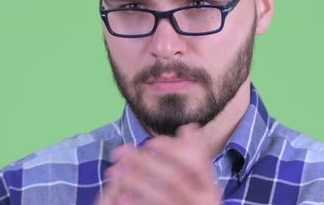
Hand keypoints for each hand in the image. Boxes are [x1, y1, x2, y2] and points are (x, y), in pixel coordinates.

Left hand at [96, 124, 220, 204]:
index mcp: (209, 187)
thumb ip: (196, 157)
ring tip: (114, 172)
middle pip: (173, 179)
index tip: (150, 143)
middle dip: (146, 164)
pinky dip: (136, 204)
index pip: (194, 164)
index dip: (172, 151)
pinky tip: (120, 197)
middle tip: (121, 152)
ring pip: (161, 197)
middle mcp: (201, 201)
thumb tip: (189, 127)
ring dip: (135, 183)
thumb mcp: (200, 182)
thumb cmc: (194, 199)